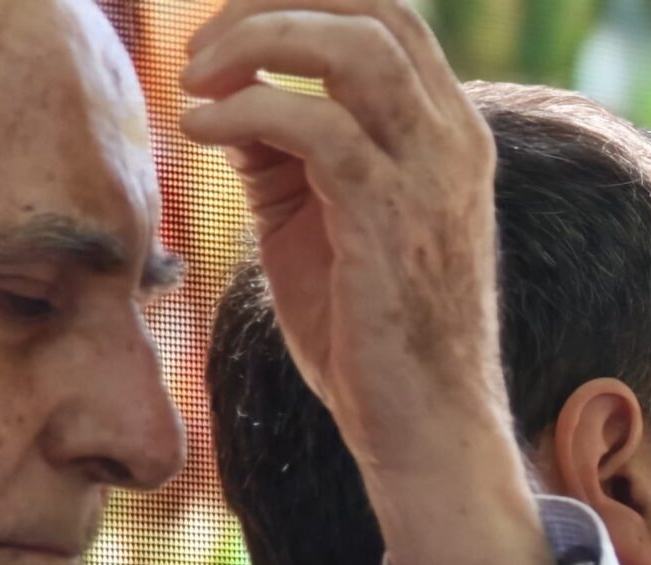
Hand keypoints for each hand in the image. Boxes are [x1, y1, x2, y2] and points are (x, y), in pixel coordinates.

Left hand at [178, 0, 551, 564]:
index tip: (227, 30)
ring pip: (349, 46)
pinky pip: (311, 123)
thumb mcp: (323, 225)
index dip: (302, 2)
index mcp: (449, 138)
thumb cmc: (375, 342)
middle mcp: (453, 144)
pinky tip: (201, 131)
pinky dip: (243, 111)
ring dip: (256, 43)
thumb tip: (228, 98)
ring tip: (197, 79)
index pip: (384, 19)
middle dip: (271, 7)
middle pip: (369, 12)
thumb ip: (288, 156)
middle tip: (202, 47)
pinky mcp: (390, 218)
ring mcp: (430, 178)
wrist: (425, 434)